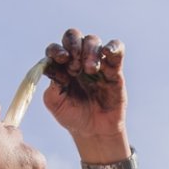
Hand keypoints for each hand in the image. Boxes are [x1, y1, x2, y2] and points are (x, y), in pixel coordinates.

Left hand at [43, 29, 127, 155]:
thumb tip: (52, 66)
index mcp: (60, 66)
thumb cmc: (73, 116)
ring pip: (93, 40)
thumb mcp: (55, 102)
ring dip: (90, 51)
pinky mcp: (114, 69)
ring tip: (90, 69)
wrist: (94, 131)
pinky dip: (113, 47)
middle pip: (74, 37)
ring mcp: (96, 62)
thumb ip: (52, 83)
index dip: (57, 50)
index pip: (55, 48)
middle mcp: (77, 60)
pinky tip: (107, 52)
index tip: (61, 59)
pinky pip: (116, 49)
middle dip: (74, 45)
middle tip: (76, 64)